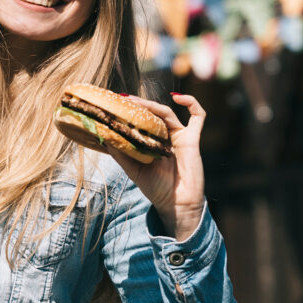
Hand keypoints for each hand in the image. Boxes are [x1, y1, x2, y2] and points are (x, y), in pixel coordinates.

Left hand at [104, 92, 206, 241]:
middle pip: (153, 114)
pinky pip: (198, 116)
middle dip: (138, 105)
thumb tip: (103, 136)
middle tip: (122, 99)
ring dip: (152, 104)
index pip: (142, 120)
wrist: (176, 205)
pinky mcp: (192, 139)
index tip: (114, 102)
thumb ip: (121, 153)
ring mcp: (179, 136)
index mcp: (152, 142)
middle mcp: (165, 137)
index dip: (131, 111)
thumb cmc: (156, 188)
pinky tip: (178, 97)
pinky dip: (192, 102)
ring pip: (167, 112)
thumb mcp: (133, 170)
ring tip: (135, 101)